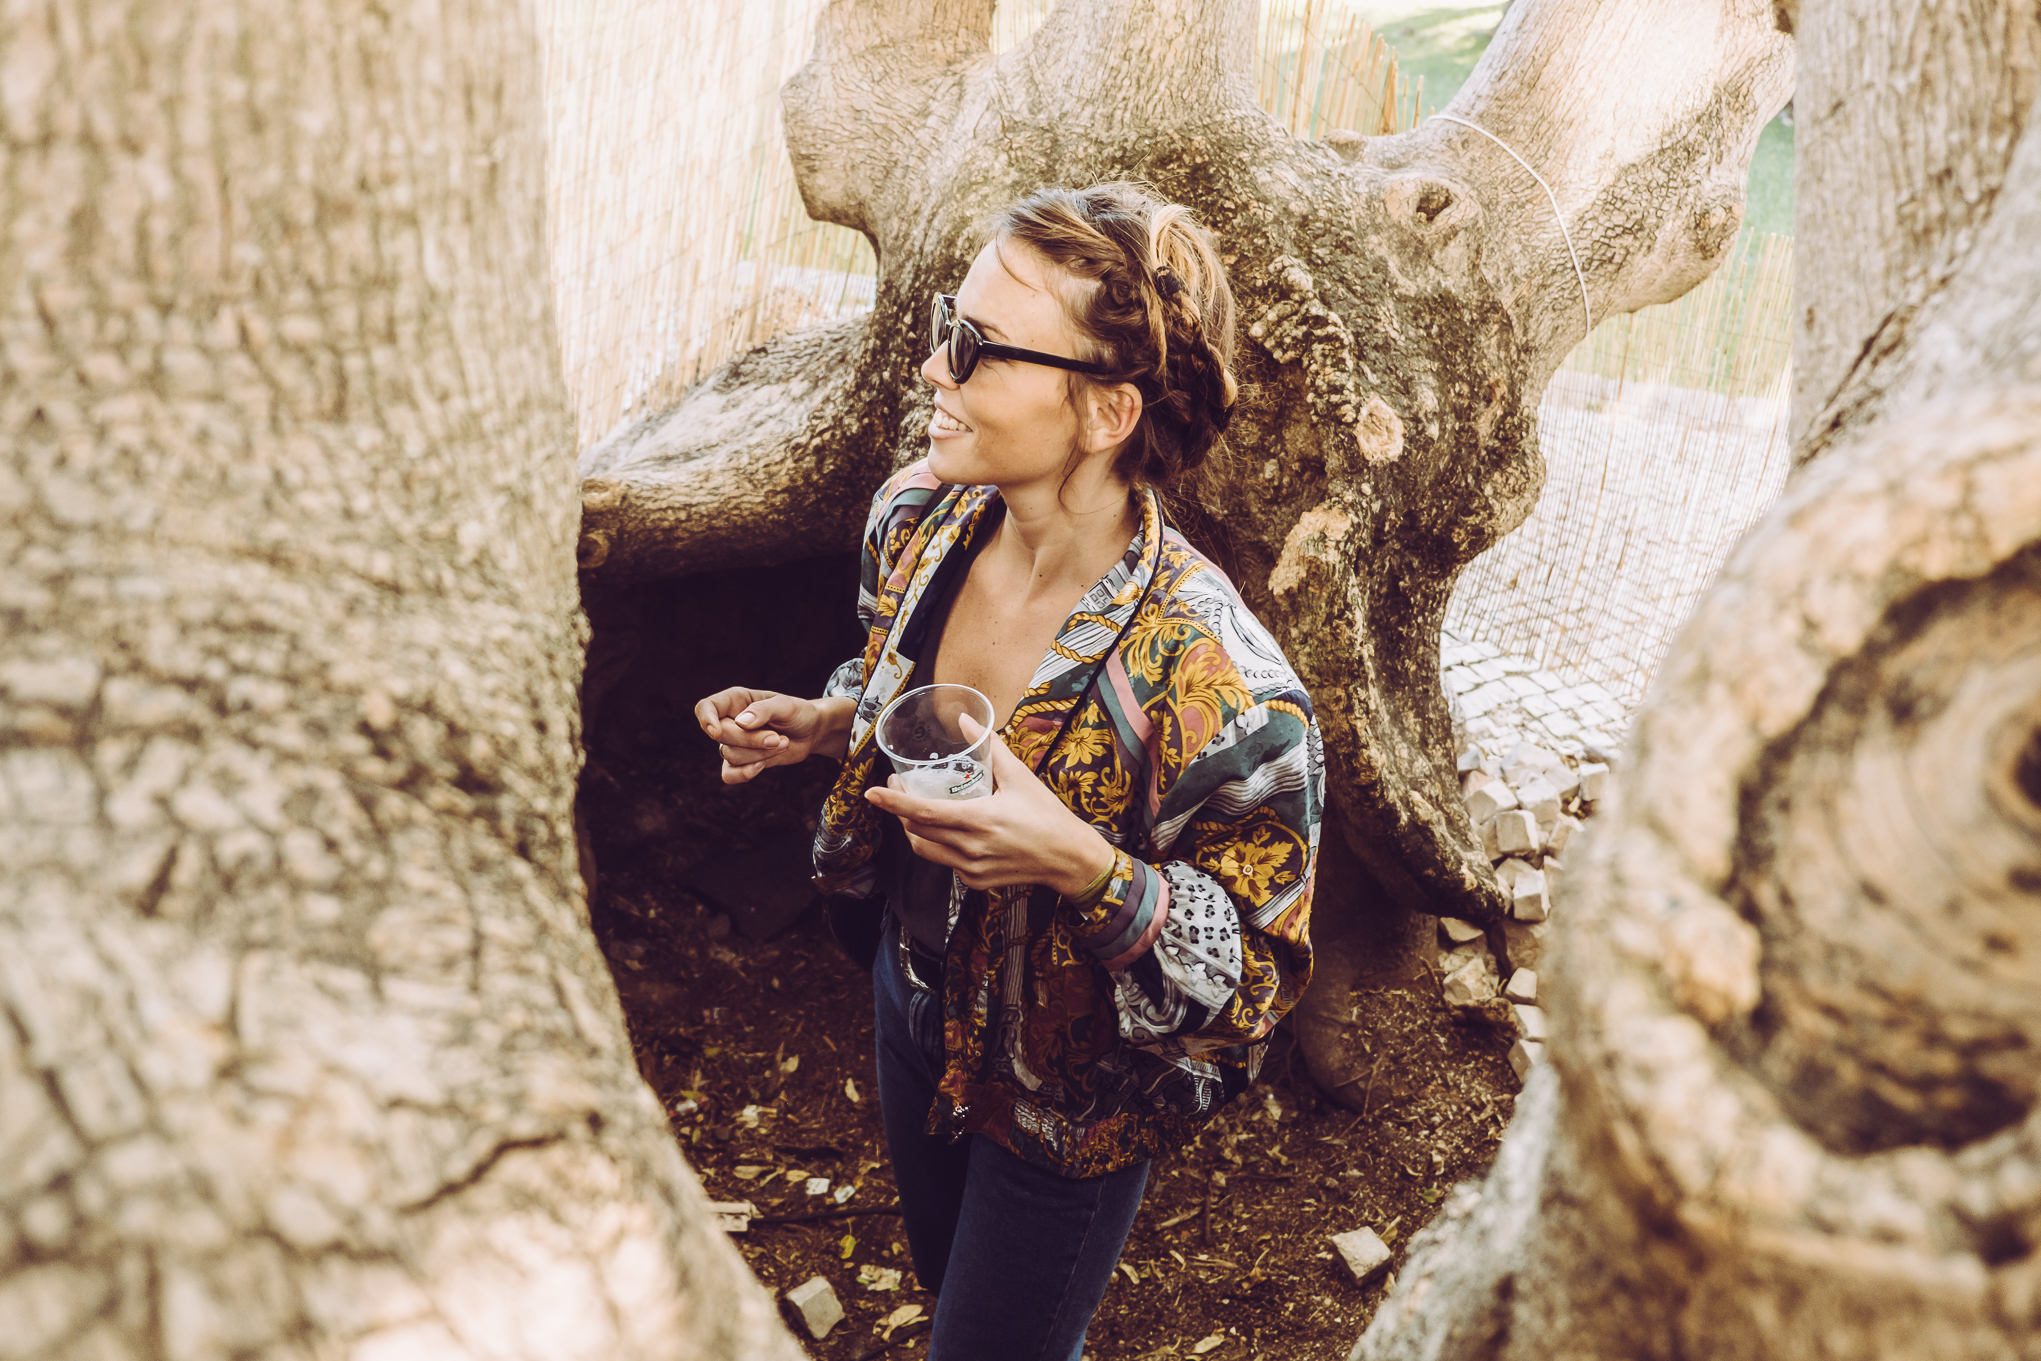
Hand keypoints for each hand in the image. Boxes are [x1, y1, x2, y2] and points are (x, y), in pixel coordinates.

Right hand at [694, 687, 836, 784]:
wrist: (810, 732)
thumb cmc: (797, 713)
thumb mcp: (785, 706)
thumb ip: (763, 710)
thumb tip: (741, 723)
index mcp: (735, 701)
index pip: (705, 708)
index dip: (706, 719)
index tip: (717, 731)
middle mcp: (729, 721)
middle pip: (721, 735)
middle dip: (751, 740)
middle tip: (777, 737)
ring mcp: (733, 743)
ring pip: (730, 755)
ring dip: (759, 753)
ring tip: (781, 743)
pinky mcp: (742, 762)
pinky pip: (729, 774)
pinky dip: (744, 773)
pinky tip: (762, 766)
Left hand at [864, 715, 1116, 895]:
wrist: (1068, 858)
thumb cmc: (1047, 816)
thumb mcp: (1020, 776)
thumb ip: (989, 746)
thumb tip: (966, 719)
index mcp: (979, 820)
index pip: (922, 813)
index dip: (893, 804)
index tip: (871, 794)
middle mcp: (970, 848)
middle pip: (917, 832)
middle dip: (899, 811)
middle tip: (896, 789)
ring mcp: (971, 869)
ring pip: (926, 850)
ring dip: (913, 830)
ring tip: (913, 809)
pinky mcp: (976, 881)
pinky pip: (945, 862)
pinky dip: (938, 845)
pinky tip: (946, 830)